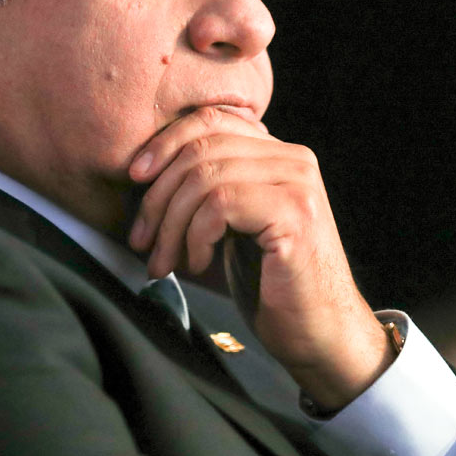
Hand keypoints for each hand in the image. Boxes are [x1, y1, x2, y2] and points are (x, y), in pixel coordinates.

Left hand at [126, 107, 394, 410]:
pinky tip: (199, 263)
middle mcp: (293, 159)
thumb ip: (207, 190)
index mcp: (278, 154)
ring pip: (205, 177)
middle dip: (158, 196)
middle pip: (201, 148)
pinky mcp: (295, 213)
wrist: (320, 335)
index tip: (134, 176)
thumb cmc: (270, 285)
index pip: (211, 120)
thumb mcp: (231, 226)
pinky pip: (220, 204)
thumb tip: (143, 173)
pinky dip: (196, 236)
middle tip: (141, 240)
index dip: (165, 142)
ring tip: (165, 262)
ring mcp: (297, 183)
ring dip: (171, 225)